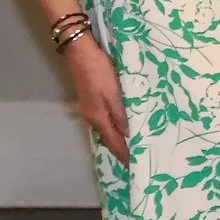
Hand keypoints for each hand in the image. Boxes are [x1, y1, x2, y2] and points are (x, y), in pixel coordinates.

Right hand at [65, 36, 128, 163]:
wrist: (80, 52)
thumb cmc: (99, 71)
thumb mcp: (113, 92)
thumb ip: (121, 114)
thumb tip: (128, 135)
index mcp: (98, 117)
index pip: (114, 142)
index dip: (124, 155)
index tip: (135, 166)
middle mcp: (92, 117)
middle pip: (109, 139)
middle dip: (122, 150)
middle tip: (138, 158)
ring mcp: (91, 109)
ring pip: (108, 130)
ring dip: (119, 139)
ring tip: (134, 146)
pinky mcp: (92, 100)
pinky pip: (106, 120)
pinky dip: (116, 127)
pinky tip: (123, 126)